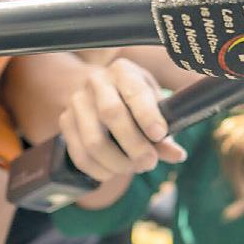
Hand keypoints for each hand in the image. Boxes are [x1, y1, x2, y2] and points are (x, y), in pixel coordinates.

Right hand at [59, 58, 185, 181]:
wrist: (98, 90)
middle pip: (111, 114)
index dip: (147, 115)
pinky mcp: (65, 122)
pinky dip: (98, 169)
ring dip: (116, 162)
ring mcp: (77, 102)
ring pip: (93, 140)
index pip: (134, 92)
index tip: (160, 135)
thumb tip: (178, 155)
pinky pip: (79, 153)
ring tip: (134, 168)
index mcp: (123, 71)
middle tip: (149, 162)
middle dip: (134, 144)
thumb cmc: (134, 98)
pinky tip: (113, 172)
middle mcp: (96, 82)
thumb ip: (166, 128)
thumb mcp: (153, 102)